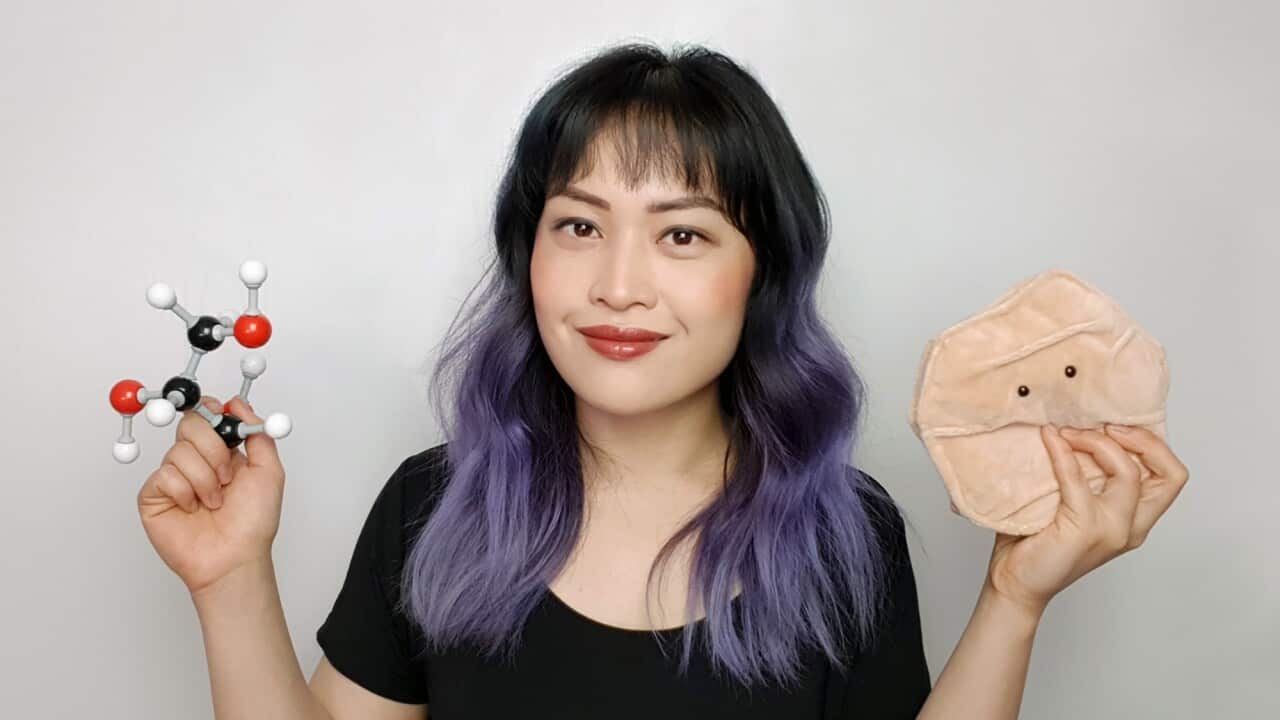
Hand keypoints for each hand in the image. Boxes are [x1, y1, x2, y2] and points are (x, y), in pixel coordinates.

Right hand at [136, 395, 286, 596]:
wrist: (235, 557)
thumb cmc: (253, 523)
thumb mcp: (269, 470)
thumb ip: (257, 433)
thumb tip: (238, 403)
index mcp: (222, 451)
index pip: (207, 415)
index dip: (211, 410)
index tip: (220, 412)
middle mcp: (197, 461)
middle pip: (189, 424)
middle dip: (213, 447)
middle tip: (227, 475)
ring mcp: (174, 478)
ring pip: (179, 451)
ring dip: (204, 478)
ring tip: (214, 501)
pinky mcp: (154, 496)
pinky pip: (163, 475)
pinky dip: (185, 492)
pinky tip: (193, 509)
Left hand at [985, 424, 1189, 615]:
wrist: (1016, 583)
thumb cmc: (1036, 542)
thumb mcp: (1071, 502)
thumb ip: (1083, 474)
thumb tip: (1070, 423)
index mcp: (1134, 520)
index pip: (1171, 477)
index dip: (1153, 444)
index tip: (1117, 426)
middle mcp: (1131, 526)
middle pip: (1170, 474)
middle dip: (1141, 438)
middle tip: (1103, 425)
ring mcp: (1111, 530)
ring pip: (1129, 471)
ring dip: (1098, 441)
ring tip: (1068, 431)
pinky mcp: (1084, 529)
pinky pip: (1077, 478)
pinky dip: (1063, 452)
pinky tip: (1049, 438)